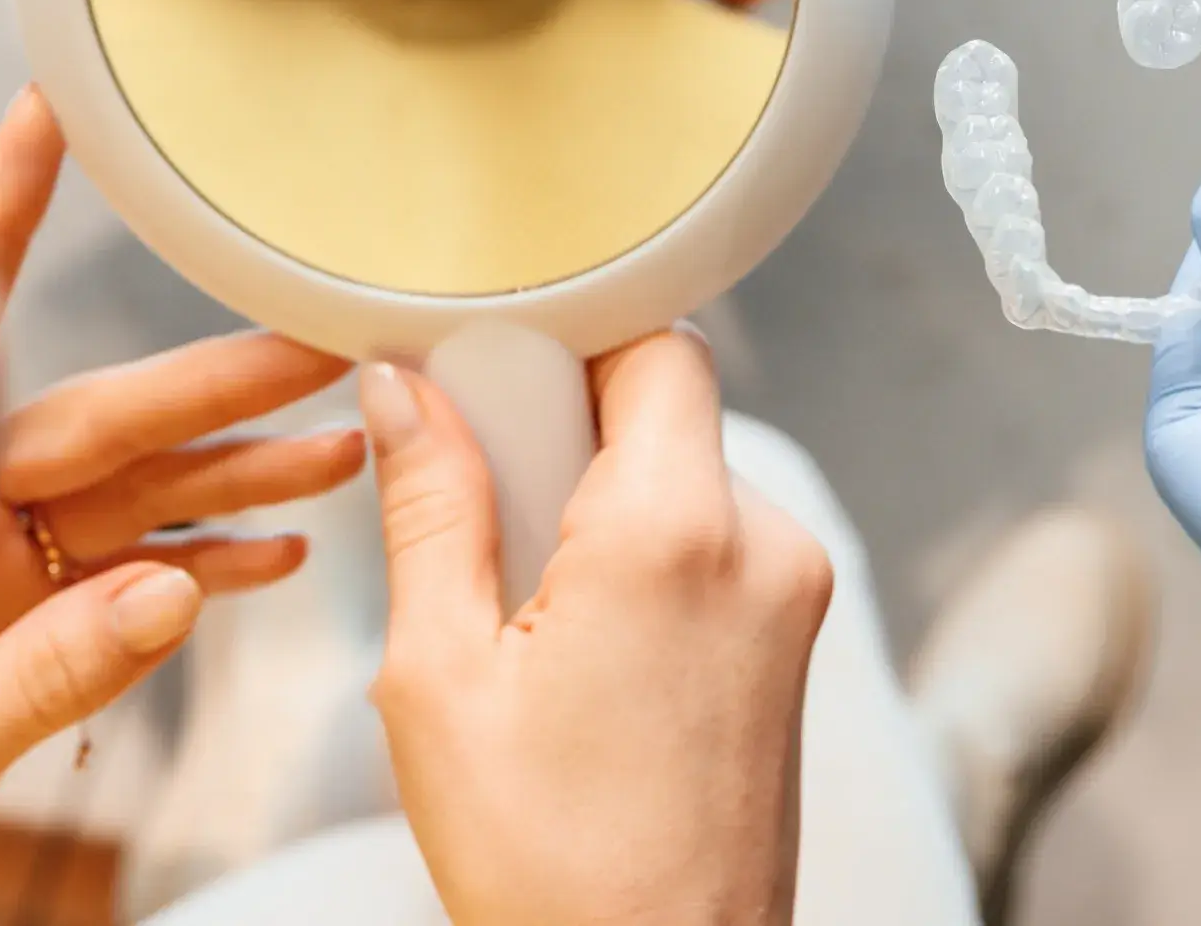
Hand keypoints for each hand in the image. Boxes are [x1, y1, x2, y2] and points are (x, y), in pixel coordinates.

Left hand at [0, 89, 366, 878]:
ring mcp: (17, 574)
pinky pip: (148, 574)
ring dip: (249, 475)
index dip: (5, 205)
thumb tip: (168, 598)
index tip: (52, 105)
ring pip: (150, 495)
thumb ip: (40, 676)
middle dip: (226, 383)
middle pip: (113, 423)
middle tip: (323, 343)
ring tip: (345, 453)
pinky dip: (215, 561)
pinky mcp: (53, 631)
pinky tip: (279, 553)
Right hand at [362, 330, 832, 925]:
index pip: (655, 340)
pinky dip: (651, 538)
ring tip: (537, 596)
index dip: (575, 337)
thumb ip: (431, 506)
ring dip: (608, 487)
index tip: (497, 380)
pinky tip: (591, 630)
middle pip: (668, 400)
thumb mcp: (442, 677)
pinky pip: (718, 527)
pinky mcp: (797, 625)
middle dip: (572, 419)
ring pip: (689, 463)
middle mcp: (762, 539)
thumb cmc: (545, 863)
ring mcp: (794, 585)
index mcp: (675, 531)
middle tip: (495, 504)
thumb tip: (403, 387)